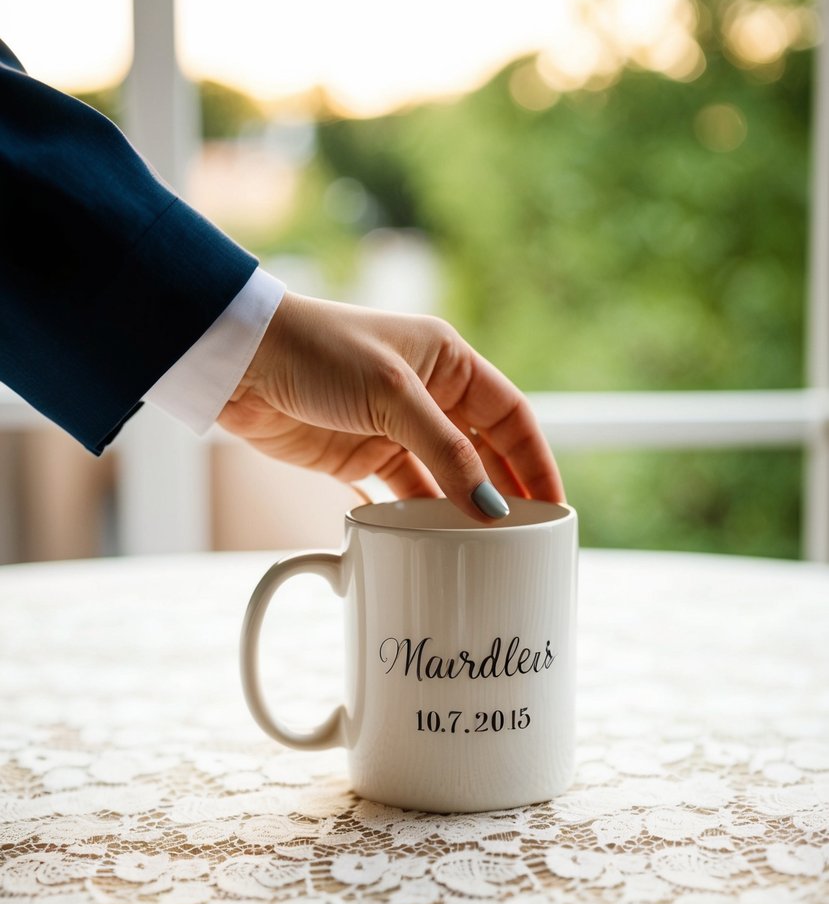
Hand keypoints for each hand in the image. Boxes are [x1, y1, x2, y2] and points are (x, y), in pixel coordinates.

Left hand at [218, 292, 563, 521]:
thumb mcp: (392, 395)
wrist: (238, 361)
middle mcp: (426, 392)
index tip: (555, 508)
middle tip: (528, 541)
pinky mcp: (357, 455)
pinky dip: (415, 518)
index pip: (511, 417)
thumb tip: (490, 507)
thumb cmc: (317, 351)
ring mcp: (392, 426)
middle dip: (506, 493)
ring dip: (461, 512)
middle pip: (483, 451)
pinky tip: (430, 544)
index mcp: (448, 360)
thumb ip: (445, 452)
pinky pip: (400, 494)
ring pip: (444, 478)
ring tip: (484, 552)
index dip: (537, 461)